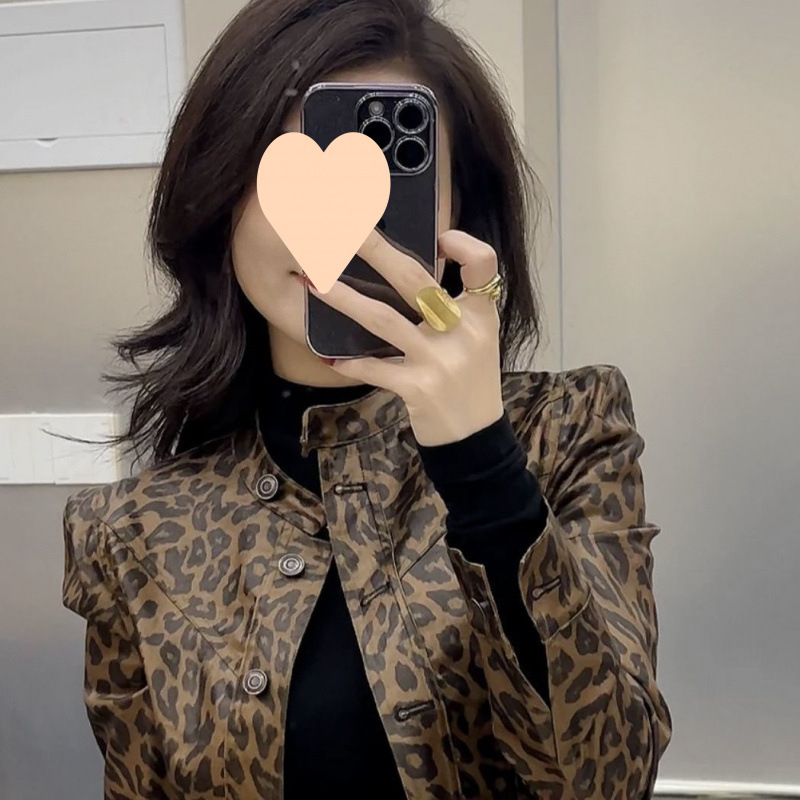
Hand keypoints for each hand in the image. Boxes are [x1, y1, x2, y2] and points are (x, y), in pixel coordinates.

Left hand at [304, 227, 504, 446]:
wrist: (474, 437)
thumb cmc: (470, 382)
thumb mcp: (475, 339)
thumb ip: (452, 307)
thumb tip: (404, 272)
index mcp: (481, 315)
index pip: (483, 265)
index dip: (464, 244)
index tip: (439, 238)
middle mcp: (462, 332)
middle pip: (415, 279)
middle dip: (375, 250)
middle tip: (343, 229)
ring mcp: (439, 361)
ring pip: (383, 319)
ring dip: (344, 300)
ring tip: (313, 284)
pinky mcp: (418, 388)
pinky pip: (375, 369)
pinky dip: (352, 364)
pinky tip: (331, 358)